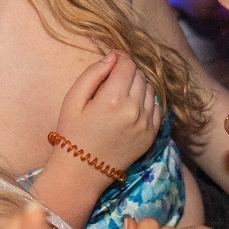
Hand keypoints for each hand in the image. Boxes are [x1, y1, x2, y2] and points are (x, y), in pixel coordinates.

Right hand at [52, 52, 163, 174]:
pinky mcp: (151, 134)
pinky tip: (130, 108)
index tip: (111, 61)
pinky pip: (155, 106)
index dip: (119, 58)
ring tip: (120, 94)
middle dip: (127, 71)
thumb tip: (112, 57)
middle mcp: (134, 110)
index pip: (127, 64)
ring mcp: (146, 123)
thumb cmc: (73, 133)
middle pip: (139, 75)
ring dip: (137, 85)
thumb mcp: (73, 99)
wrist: (82, 171)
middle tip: (111, 80)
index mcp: (113, 99)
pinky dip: (145, 101)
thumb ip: (93, 73)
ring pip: (149, 89)